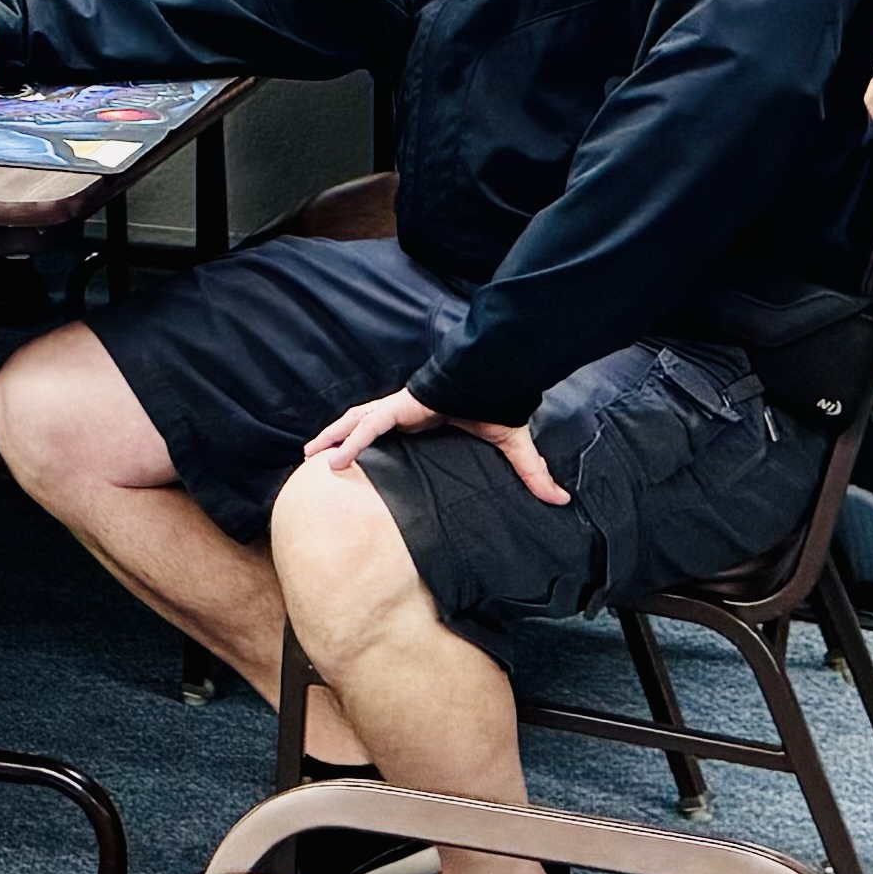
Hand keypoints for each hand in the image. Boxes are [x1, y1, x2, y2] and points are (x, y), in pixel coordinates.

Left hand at [303, 386, 572, 507]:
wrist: (497, 374)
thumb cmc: (499, 402)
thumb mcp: (510, 445)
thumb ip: (529, 473)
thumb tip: (560, 499)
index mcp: (423, 418)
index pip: (389, 429)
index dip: (369, 440)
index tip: (353, 458)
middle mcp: (406, 412)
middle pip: (363, 424)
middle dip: (339, 438)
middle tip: (317, 459)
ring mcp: (400, 407)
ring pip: (357, 423)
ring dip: (333, 438)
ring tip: (311, 457)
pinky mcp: (400, 407)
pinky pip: (370, 426)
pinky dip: (352, 441)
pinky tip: (334, 458)